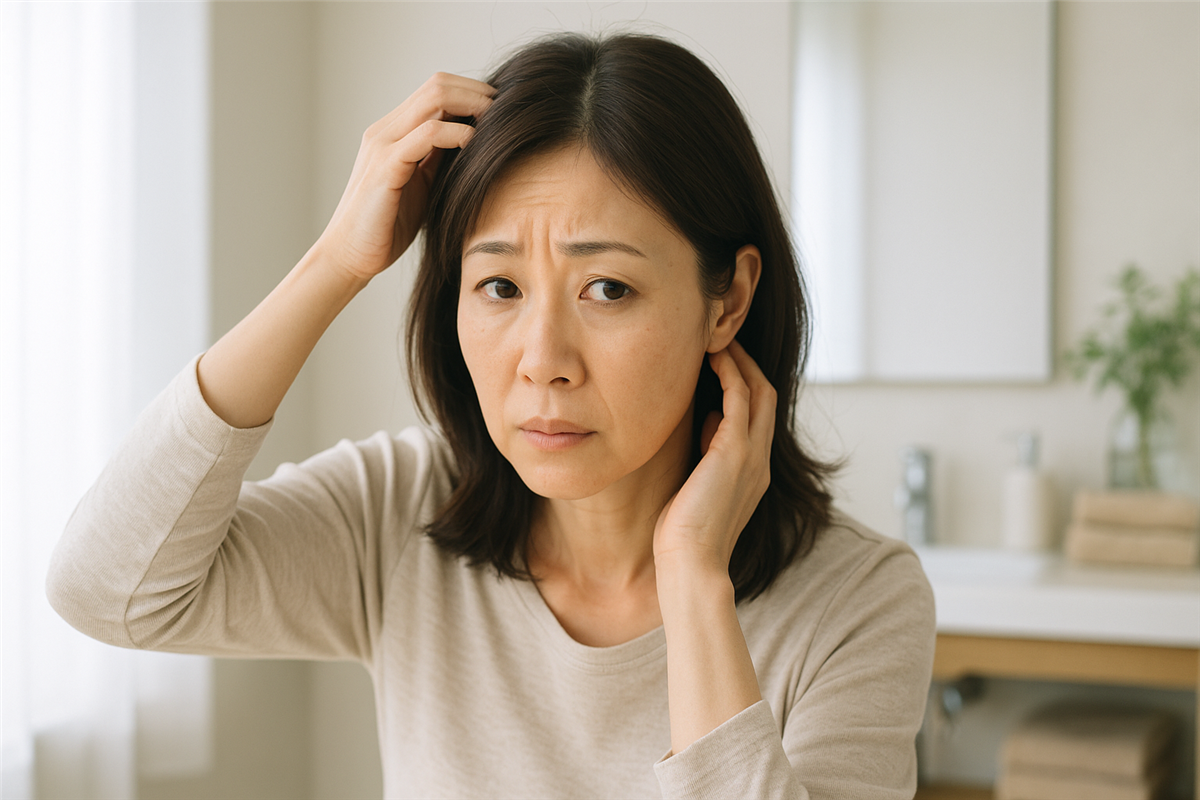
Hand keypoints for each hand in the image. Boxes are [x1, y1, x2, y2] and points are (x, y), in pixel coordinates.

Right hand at [314, 73, 493, 281]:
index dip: (472, 93)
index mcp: (394, 131)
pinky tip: (475, 146)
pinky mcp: (385, 167)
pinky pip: (426, 135)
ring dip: (473, 106)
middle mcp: (386, 130)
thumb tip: (476, 145)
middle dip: (478, 93)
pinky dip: (457, 134)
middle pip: (438, 85)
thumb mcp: (422, 185)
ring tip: (497, 123)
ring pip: (433, 100)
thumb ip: (440, 160)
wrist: (351, 255)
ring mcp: (383, 145)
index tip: (502, 113)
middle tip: (507, 112)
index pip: (437, 90)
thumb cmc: (388, 225)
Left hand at [653, 340, 775, 576]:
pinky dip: (729, 373)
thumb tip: (708, 420)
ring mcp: (752, 455)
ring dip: (740, 363)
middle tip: (723, 343)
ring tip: (718, 341)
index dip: (744, 386)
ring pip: (758, 391)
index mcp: (753, 472)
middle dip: (747, 366)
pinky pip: (740, 398)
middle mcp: (760, 460)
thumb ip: (708, 454)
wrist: (691, 564)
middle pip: (765, 397)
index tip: (722, 365)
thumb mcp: (699, 485)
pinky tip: (711, 358)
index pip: (758, 417)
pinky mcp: (735, 452)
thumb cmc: (684, 535)